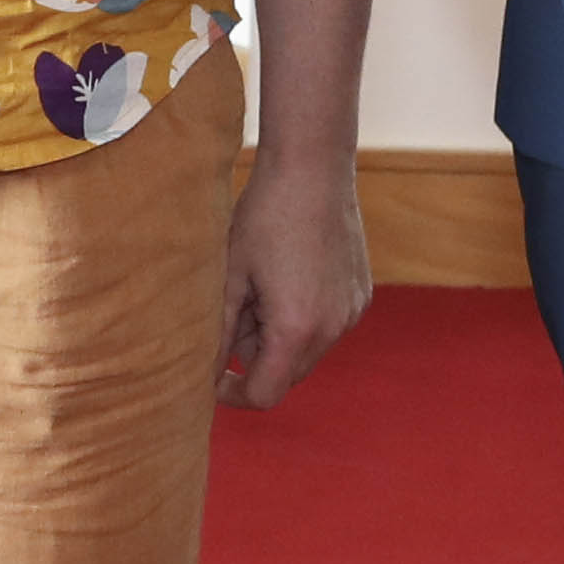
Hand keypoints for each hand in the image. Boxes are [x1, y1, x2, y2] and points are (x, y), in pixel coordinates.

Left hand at [220, 147, 371, 410]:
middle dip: (255, 355)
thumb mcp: (229, 277)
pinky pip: (326, 325)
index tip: (212, 375)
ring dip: (279, 335)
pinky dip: (303, 316)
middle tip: (236, 307)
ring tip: (261, 284)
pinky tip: (287, 273)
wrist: (312, 168)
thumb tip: (202, 375)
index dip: (233, 393)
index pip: (265, 395)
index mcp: (296, 330)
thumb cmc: (263, 217)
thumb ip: (217, 334)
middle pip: (287, 373)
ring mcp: (351, 312)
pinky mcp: (360, 295)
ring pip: (306, 349)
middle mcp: (333, 329)